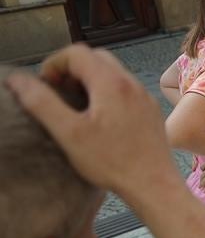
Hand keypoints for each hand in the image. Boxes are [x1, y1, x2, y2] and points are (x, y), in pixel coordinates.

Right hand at [5, 45, 182, 198]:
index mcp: (112, 83)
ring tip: (75, 107)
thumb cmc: (111, 161)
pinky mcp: (150, 111)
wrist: (153, 185)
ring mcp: (144, 96)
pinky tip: (98, 119)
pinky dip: (106, 93)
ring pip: (112, 73)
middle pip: (96, 58)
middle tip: (58, 94)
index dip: (54, 64)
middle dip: (71, 69)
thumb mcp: (68, 132)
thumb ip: (41, 102)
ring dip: (89, 81)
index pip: (77, 52)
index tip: (45, 87)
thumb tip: (17, 80)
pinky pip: (125, 89)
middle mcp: (132, 83)